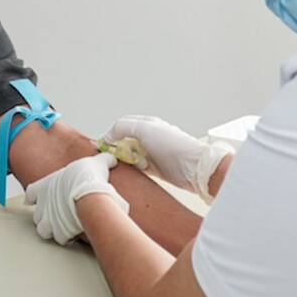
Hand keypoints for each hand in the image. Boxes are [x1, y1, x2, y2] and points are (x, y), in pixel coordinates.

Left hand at [24, 153, 128, 244]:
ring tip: (62, 228)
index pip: (31, 192)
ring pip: (43, 230)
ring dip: (52, 230)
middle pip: (37, 215)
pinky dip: (66, 238)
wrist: (89, 196)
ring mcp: (50, 220)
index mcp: (46, 186)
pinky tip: (74, 234)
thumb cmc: (87, 178)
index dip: (33, 197)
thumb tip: (110, 159)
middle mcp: (44, 204)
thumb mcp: (96, 163)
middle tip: (57, 216)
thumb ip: (101, 160)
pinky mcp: (60, 232)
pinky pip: (60, 238)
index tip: (33, 199)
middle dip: (46, 217)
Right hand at [105, 115, 231, 203]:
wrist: (194, 167)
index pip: (122, 125)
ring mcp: (152, 153)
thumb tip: (108, 135)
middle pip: (124, 141)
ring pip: (129, 155)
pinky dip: (132, 169)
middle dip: (117, 148)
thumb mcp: (144, 129)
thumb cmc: (174, 145)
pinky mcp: (155, 168)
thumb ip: (123, 127)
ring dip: (126, 160)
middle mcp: (149, 137)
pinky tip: (133, 172)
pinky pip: (137, 168)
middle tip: (112, 156)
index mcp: (148, 124)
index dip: (110, 134)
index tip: (102, 145)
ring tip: (129, 164)